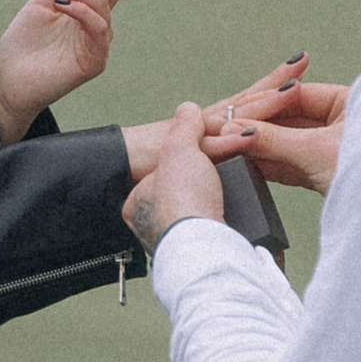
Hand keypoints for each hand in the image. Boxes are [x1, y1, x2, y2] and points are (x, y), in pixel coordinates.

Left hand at [0, 0, 132, 138]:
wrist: (8, 79)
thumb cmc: (24, 43)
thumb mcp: (42, 0)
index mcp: (88, 7)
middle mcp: (98, 22)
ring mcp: (98, 42)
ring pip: (98, 0)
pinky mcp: (94, 61)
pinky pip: (98, 27)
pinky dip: (79, 9)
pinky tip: (58, 3)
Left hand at [120, 104, 224, 255]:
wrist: (205, 244)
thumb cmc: (182, 201)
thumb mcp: (180, 147)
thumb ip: (185, 125)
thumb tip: (189, 110)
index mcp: (136, 202)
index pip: (158, 172)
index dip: (181, 159)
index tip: (197, 156)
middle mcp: (150, 225)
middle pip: (178, 193)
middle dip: (196, 184)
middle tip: (211, 176)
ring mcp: (174, 240)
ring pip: (194, 213)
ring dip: (208, 202)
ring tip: (220, 193)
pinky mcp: (198, 251)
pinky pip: (209, 229)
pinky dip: (219, 219)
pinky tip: (225, 212)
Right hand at [206, 57, 350, 196]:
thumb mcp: (318, 152)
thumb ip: (275, 140)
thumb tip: (236, 130)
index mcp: (352, 101)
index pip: (298, 94)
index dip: (264, 104)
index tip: (235, 115)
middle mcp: (345, 121)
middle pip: (290, 119)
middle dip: (259, 127)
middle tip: (226, 131)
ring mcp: (335, 149)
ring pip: (289, 143)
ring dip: (261, 148)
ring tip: (230, 149)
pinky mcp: (328, 175)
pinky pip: (294, 165)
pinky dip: (271, 166)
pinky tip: (247, 166)